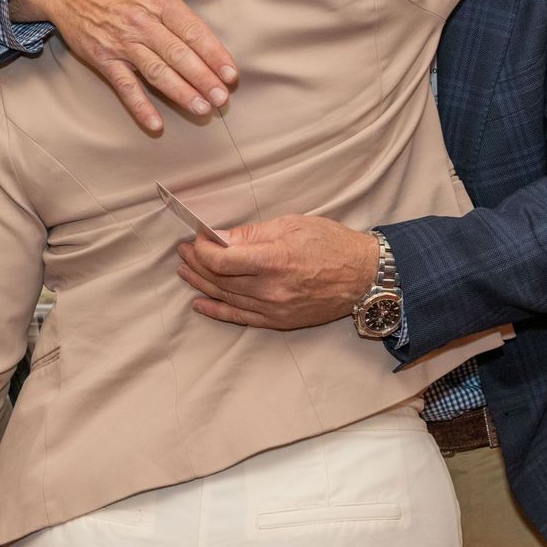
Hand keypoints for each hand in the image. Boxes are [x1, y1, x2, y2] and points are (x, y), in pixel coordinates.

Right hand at [21, 0, 237, 132]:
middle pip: (177, 55)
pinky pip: (124, 86)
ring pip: (156, 72)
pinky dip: (139, 106)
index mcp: (158, 0)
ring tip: (202, 109)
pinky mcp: (103, 59)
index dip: (213, 53)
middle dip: (202, 78)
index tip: (231, 73)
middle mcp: (142, 24)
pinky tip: (155, 124)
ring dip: (180, 93)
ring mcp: (121, 44)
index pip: (192, 31)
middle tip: (223, 98)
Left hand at [177, 215, 380, 330]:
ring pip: (226, 297)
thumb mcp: (292, 225)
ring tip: (185, 270)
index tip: (198, 237)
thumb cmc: (331, 243)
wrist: (363, 276)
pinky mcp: (279, 321)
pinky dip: (217, 311)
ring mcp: (274, 308)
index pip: (222, 259)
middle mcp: (271, 289)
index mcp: (274, 260)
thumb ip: (252, 234)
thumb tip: (220, 237)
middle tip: (184, 250)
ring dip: (201, 283)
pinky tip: (200, 303)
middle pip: (219, 278)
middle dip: (197, 263)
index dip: (202, 248)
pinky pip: (240, 317)